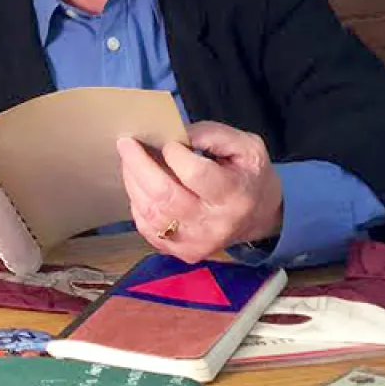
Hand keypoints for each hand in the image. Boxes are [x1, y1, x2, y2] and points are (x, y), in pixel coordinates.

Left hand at [116, 121, 283, 263]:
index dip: (175, 154)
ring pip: (150, 211)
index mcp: (235, 195)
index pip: (195, 174)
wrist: (258, 217)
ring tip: (130, 160)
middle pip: (165, 195)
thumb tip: (176, 134)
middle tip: (126, 143)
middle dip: (139, 164)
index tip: (168, 142)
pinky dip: (137, 202)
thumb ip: (212, 135)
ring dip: (133, 181)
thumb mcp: (246, 146)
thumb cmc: (248, 176)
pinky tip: (139, 185)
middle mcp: (215, 224)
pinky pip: (145, 226)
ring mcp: (195, 242)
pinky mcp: (179, 251)